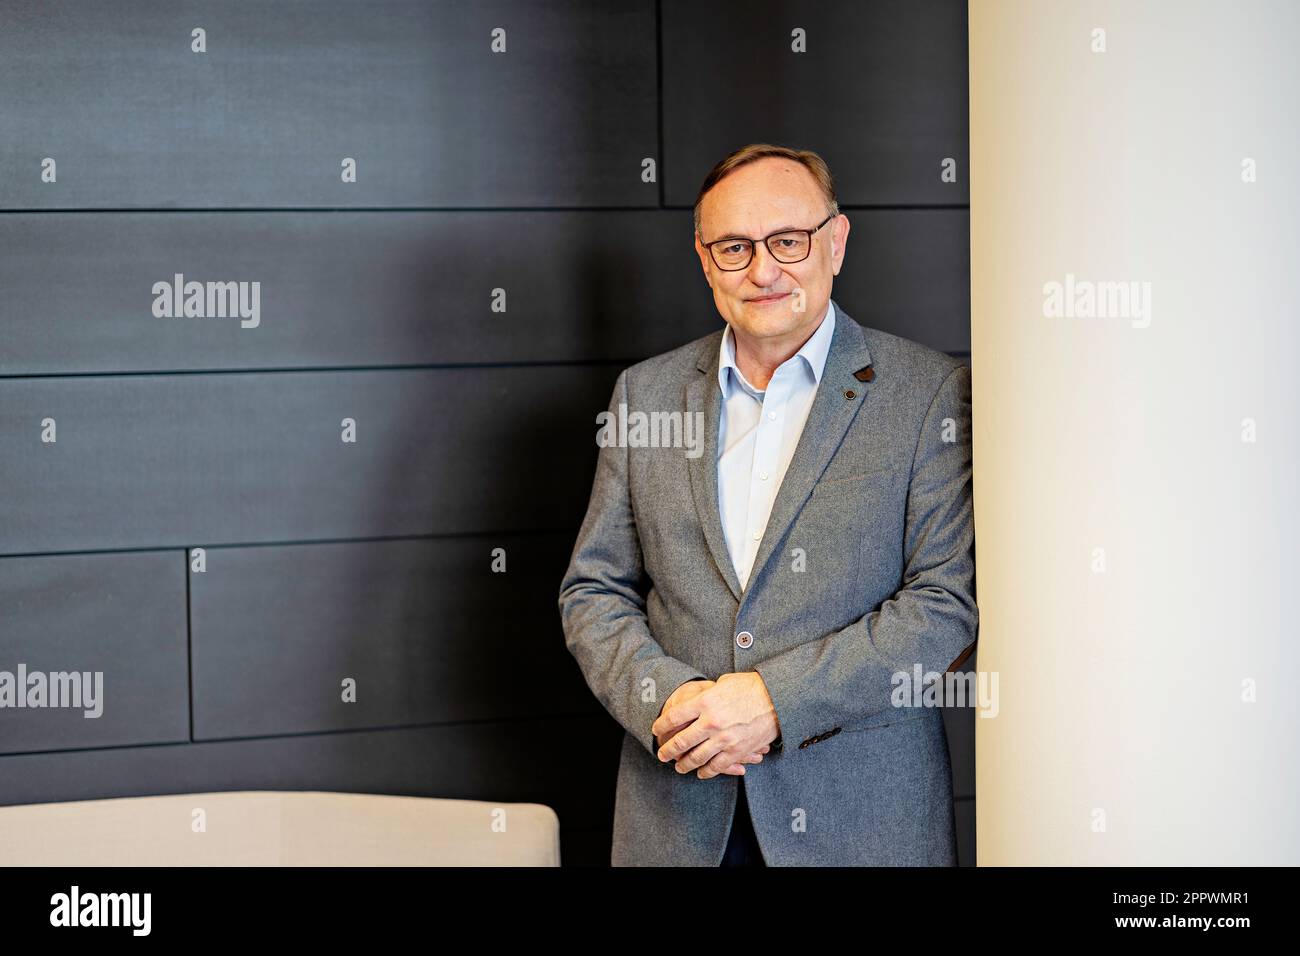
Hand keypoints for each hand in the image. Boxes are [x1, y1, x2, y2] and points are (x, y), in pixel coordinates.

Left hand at [652, 672, 780, 779]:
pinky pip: (716, 766)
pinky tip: (700, 773)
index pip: (674, 717)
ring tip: (678, 767)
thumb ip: (705, 694)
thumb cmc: (750, 686)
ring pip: (696, 758)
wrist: (778, 698)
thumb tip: (692, 702)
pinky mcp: (737, 751)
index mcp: (705, 702)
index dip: (661, 725)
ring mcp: (724, 739)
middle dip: (667, 750)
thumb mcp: (722, 683)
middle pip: (680, 741)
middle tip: (661, 754)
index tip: (656, 730)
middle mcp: (711, 722)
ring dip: (684, 764)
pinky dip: (706, 772)